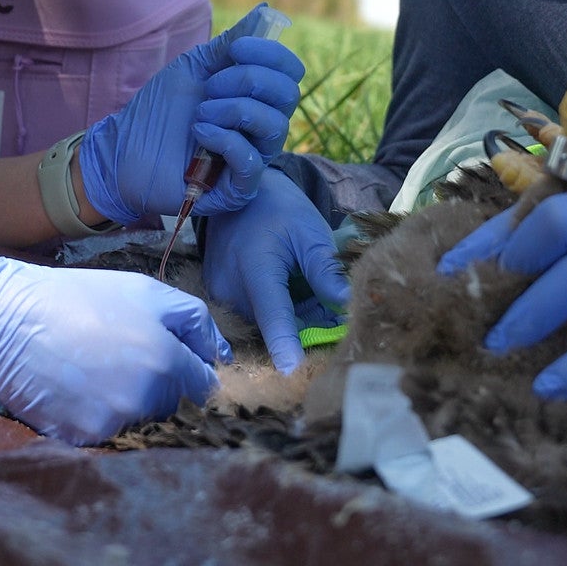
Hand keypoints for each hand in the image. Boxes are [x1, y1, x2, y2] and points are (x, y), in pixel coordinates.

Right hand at [0, 247, 228, 444]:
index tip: (172, 360)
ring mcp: (110, 423)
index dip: (190, 371)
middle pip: (172, 406)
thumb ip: (194, 321)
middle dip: (159, 385)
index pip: (203, 388)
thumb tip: (223, 356)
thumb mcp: (145, 291)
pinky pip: (105, 432)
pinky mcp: (80, 438)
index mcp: (166, 362)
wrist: (6, 321)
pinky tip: (75, 385)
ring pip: (138, 420)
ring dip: (127, 401)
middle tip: (121, 355)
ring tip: (95, 367)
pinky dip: (95, 414)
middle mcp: (143, 400)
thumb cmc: (78, 298)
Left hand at [78, 4, 303, 225]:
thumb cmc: (159, 109)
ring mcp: (252, 158)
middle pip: (288, 95)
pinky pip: (252, 161)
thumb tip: (266, 12)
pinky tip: (199, 132)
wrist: (124, 148)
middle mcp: (261, 128)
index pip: (290, 73)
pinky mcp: (236, 188)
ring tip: (199, 113)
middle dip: (248, 80)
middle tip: (209, 87)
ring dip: (233, 109)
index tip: (235, 48)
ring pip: (275, 127)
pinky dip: (226, 139)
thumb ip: (231, 43)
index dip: (270, 54)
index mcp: (256, 98)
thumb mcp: (195, 68)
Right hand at [200, 167, 351, 372]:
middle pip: (274, 326)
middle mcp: (231, 288)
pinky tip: (290, 291)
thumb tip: (347, 305)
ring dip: (293, 319)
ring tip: (307, 289)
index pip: (273, 314)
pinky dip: (277, 312)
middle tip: (334, 310)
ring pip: (265, 324)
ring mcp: (222, 296)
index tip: (293, 373)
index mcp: (256, 267)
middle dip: (307, 327)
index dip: (285, 345)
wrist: (238, 193)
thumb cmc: (279, 208)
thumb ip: (325, 270)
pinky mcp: (220, 300)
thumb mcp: (309, 230)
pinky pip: (255, 316)